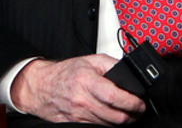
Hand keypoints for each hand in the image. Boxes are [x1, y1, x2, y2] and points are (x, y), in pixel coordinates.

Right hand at [12, 55, 145, 124]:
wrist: (41, 86)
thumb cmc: (65, 73)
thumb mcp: (90, 60)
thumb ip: (111, 64)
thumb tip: (129, 73)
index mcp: (87, 82)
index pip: (115, 97)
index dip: (132, 102)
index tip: (140, 102)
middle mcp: (83, 101)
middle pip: (115, 116)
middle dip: (132, 115)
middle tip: (138, 109)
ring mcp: (79, 115)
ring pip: (109, 125)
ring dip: (122, 121)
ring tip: (128, 113)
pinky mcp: (75, 124)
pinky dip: (109, 124)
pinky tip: (112, 116)